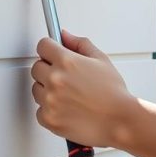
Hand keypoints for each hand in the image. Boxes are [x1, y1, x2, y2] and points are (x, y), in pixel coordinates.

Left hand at [31, 30, 134, 147]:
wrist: (118, 120)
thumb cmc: (113, 93)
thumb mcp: (101, 60)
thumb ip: (80, 44)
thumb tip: (65, 36)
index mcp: (67, 61)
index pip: (43, 46)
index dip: (50, 49)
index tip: (53, 54)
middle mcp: (55, 79)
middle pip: (36, 67)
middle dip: (48, 69)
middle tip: (66, 77)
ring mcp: (49, 100)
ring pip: (36, 89)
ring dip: (47, 90)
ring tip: (69, 95)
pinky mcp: (48, 119)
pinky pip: (39, 110)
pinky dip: (50, 110)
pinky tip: (66, 108)